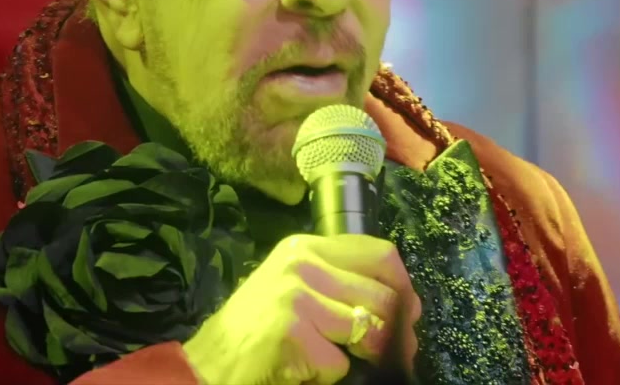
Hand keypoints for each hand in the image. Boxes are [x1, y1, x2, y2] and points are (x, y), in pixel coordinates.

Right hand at [181, 234, 420, 384]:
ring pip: (367, 329)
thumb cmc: (255, 330)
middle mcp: (301, 263)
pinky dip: (328, 376)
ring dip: (361, 356)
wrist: (209, 364)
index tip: (410, 313)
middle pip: (381, 294)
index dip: (404, 287)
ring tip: (338, 361)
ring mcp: (296, 296)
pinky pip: (339, 363)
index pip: (380, 254)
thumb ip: (338, 282)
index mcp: (305, 247)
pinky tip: (302, 371)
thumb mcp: (294, 287)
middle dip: (396, 332)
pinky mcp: (292, 332)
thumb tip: (406, 304)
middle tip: (396, 354)